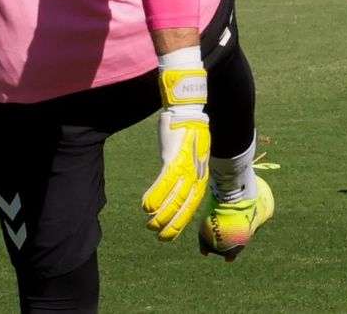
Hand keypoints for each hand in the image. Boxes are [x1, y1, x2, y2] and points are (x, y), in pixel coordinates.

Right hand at [142, 53, 209, 240]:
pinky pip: (165, 180)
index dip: (182, 220)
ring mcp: (186, 164)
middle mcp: (197, 171)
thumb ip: (186, 170)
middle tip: (160, 237)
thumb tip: (176, 184)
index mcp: (201, 172)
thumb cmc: (187, 132)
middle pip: (186, 204)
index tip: (171, 235)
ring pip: (175, 196)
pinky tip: (145, 206)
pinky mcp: (174, 156)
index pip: (194, 203)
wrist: (189, 109)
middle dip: (173, 223)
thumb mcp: (191, 154)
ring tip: (150, 225)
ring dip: (162, 213)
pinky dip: (155, 194)